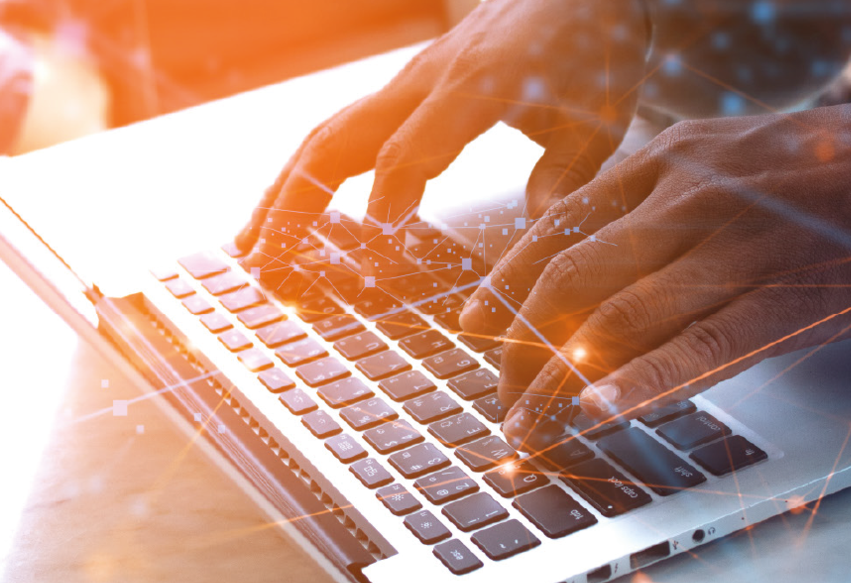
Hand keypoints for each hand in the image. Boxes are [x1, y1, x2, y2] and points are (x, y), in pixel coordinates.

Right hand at [235, 0, 648, 282]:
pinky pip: (338, 131)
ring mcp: (405, 84)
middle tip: (265, 259)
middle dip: (296, 198)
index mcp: (481, 84)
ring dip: (282, 190)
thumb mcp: (601, 121)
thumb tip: (540, 241)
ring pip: (325, 135)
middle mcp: (427, 81)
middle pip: (342, 138)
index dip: (394, 184)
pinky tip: (282, 213)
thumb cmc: (593, 54)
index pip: (418, 141)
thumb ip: (567, 181)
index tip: (377, 232)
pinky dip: (302, 174)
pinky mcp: (399, 92)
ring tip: (248, 248)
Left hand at [459, 98, 850, 449]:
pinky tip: (600, 413)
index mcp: (668, 160)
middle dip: (516, 353)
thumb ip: (661, 205)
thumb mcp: (730, 161)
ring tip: (529, 431)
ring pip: (616, 319)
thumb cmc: (835, 173)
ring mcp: (739, 241)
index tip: (470, 329)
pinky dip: (642, 383)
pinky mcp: (793, 292)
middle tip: (500, 403)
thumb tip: (590, 264)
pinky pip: (702, 344)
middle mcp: (689, 193)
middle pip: (567, 281)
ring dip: (556, 385)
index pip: (554, 228)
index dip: (500, 286)